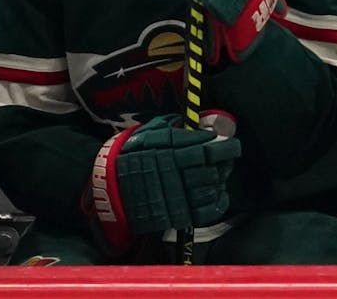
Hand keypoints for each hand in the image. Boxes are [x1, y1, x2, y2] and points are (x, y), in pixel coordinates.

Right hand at [89, 114, 241, 251]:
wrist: (108, 188)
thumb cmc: (131, 155)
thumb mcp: (148, 133)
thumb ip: (171, 126)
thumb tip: (193, 121)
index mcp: (169, 153)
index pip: (205, 148)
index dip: (222, 145)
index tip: (228, 142)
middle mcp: (174, 174)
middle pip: (211, 169)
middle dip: (224, 162)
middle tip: (226, 157)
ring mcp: (175, 197)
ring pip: (210, 189)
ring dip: (219, 181)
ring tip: (219, 174)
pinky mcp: (175, 215)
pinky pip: (204, 212)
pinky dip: (216, 203)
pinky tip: (218, 194)